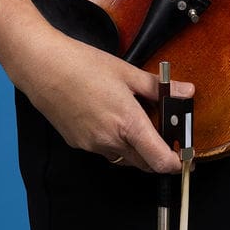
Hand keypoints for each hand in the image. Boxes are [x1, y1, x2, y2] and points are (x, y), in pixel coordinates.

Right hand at [0, 0, 193, 172]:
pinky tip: (113, 116)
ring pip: (124, 157)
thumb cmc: (84, 65)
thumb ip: (158, 86)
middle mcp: (111, 142)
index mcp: (128, 124)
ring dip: (137, 147)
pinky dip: (117, 141)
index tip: (185, 155)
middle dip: (158, 154)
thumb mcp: (126, 71)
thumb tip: (187, 91)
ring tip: (137, 118)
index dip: (177, 162)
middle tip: (165, 131)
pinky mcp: (79, 144)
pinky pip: (106, 150)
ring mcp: (93, 146)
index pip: (160, 161)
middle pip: (144, 163)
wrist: (43, 68)